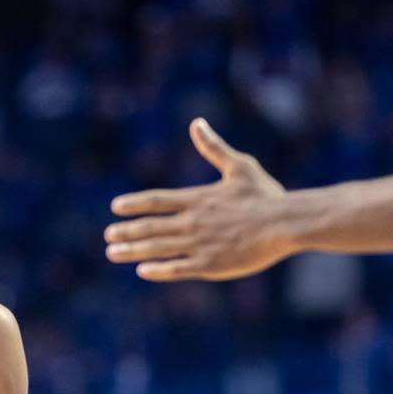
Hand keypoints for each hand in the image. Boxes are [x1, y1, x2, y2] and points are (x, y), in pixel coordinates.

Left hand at [106, 118, 289, 280]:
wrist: (285, 224)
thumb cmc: (265, 195)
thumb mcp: (239, 166)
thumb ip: (214, 147)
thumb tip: (197, 123)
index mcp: (198, 199)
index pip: (156, 200)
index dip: (134, 204)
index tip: (115, 207)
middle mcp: (192, 222)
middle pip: (150, 226)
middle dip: (126, 231)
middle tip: (108, 236)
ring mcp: (199, 244)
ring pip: (157, 248)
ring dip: (133, 250)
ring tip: (113, 252)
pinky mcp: (210, 265)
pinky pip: (177, 268)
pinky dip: (158, 270)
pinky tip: (143, 271)